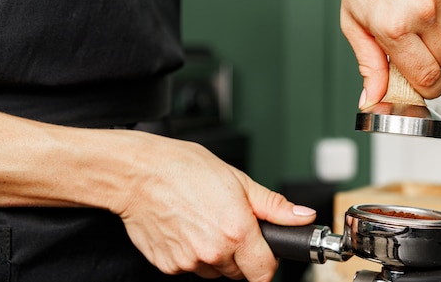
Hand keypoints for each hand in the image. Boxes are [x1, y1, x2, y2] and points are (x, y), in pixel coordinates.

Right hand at [111, 132, 315, 280]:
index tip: (263, 249)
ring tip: (204, 221)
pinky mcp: (168, 266)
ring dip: (216, 254)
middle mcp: (213, 252)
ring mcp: (189, 262)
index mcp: (236, 231)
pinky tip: (187, 228)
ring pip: (215, 270)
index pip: (265, 273)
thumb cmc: (184, 169)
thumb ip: (274, 206)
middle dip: (241, 253)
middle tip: (228, 223)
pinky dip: (193, 253)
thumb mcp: (238, 180)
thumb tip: (302, 217)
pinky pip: (191, 267)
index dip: (267, 260)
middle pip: (240, 272)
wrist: (138, 173)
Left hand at [341, 0, 440, 107]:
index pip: (425, 77)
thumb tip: (372, 97)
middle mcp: (423, 12)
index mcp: (393, 26)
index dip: (429, 88)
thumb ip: (368, 62)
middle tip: (417, 41)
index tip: (427, 85)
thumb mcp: (353, 19)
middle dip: (434, 60)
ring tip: (424, 15)